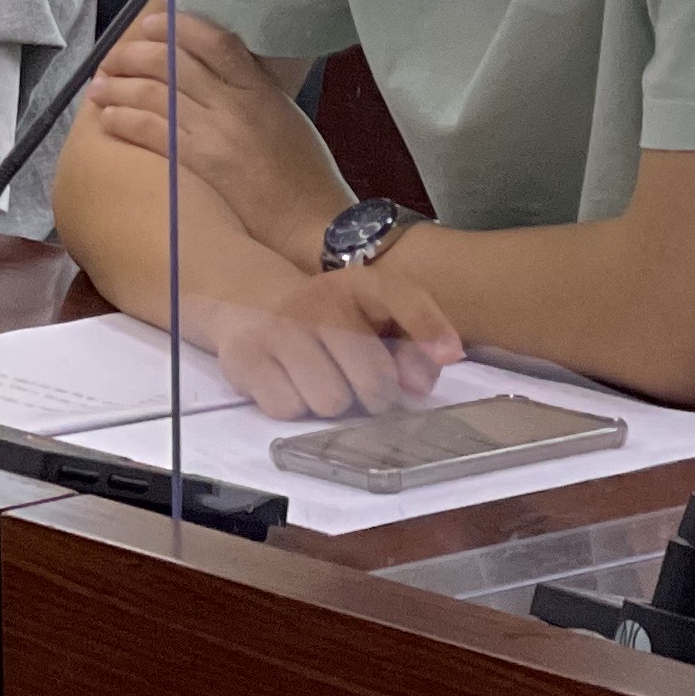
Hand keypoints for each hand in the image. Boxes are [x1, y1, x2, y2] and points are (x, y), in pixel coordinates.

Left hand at [86, 8, 353, 268]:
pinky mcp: (201, 164)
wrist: (312, 224)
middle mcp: (234, 104)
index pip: (214, 41)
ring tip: (99, 85)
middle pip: (173, 63)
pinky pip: (152, 132)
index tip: (151, 23)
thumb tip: (212, 74)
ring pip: (154, 95)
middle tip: (113, 57)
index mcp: (259, 89)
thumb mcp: (285, 118)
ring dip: (119, 86)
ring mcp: (216, 133)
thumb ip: (251, 92)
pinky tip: (108, 118)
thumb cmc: (305, 176)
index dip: (178, 26)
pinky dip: (124, 120)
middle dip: (134, 54)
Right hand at [200, 261, 464, 421]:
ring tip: (319, 380)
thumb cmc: (331, 321)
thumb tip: (418, 385)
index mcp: (359, 285)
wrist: (250, 303)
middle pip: (373, 382)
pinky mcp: (245, 358)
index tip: (449, 353)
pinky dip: (292, 406)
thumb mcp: (377, 317)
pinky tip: (288, 382)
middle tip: (357, 380)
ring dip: (330, 404)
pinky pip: (287, 411)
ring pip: (330, 403)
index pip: (399, 296)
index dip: (428, 328)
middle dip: (373, 396)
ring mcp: (278, 328)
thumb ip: (416, 345)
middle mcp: (317, 300)